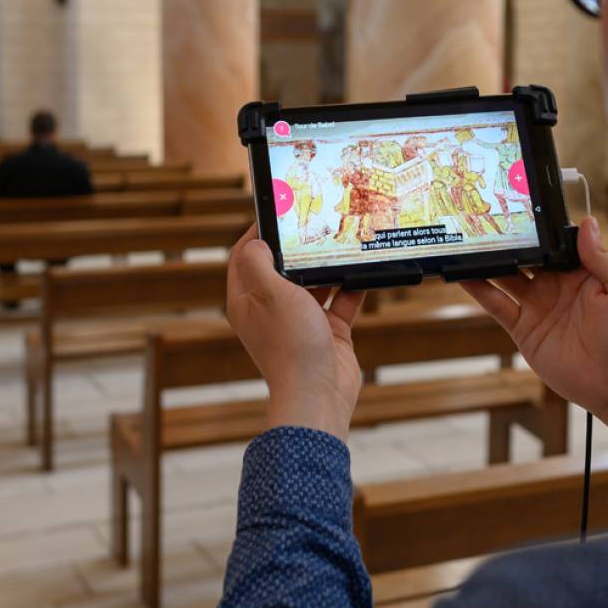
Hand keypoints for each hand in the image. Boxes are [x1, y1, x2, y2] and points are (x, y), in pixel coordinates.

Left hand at [226, 225, 367, 440]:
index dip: (257, 233)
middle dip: (299, 246)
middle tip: (315, 221)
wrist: (319, 394)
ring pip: (314, 283)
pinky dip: (350, 287)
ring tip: (342, 240)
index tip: (277, 212)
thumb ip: (260, 264)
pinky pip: (340, 301)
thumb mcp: (272, 295)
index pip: (245, 257)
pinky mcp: (327, 332)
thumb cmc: (291, 345)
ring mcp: (300, 321)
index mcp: (247, 301)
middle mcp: (271, 310)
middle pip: (282, 268)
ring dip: (327, 266)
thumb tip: (255, 241)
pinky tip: (362, 271)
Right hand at [459, 216, 607, 431]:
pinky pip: (497, 304)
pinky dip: (479, 290)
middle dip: (508, 238)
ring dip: (489, 260)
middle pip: (526, 255)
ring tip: (467, 240)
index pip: (556, 242)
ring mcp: (538, 306)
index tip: (521, 206)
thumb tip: (586, 222)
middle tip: (484, 218)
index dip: (540, 226)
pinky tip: (462, 274)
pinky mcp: (523, 328)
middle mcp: (556, 285)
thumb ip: (602, 258)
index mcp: (583, 272)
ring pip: (506, 276)